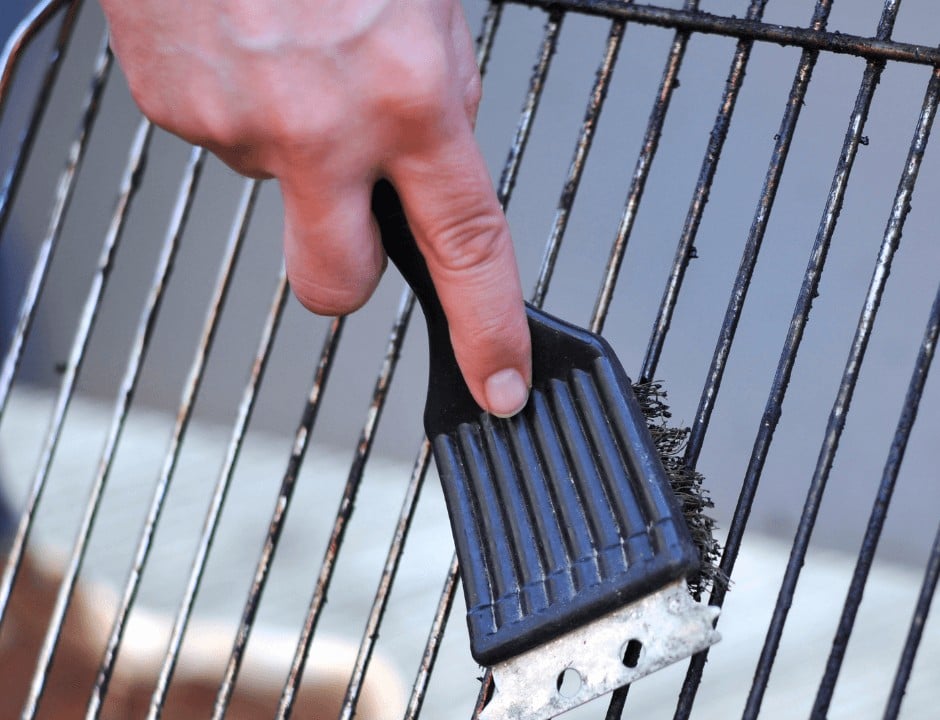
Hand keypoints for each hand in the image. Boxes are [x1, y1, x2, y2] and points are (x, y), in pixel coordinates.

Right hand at [99, 0, 530, 416]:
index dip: (490, 331)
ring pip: (279, 193)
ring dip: (298, 151)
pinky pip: (228, 144)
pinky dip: (250, 110)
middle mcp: (322, 127)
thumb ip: (443, 91)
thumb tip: (442, 152)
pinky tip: (254, 48)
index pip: (468, 247)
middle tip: (356, 207)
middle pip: (340, 285)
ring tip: (299, 60)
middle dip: (354, 269)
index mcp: (409, 94)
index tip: (498, 381)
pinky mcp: (177, 112)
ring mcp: (238, 126)